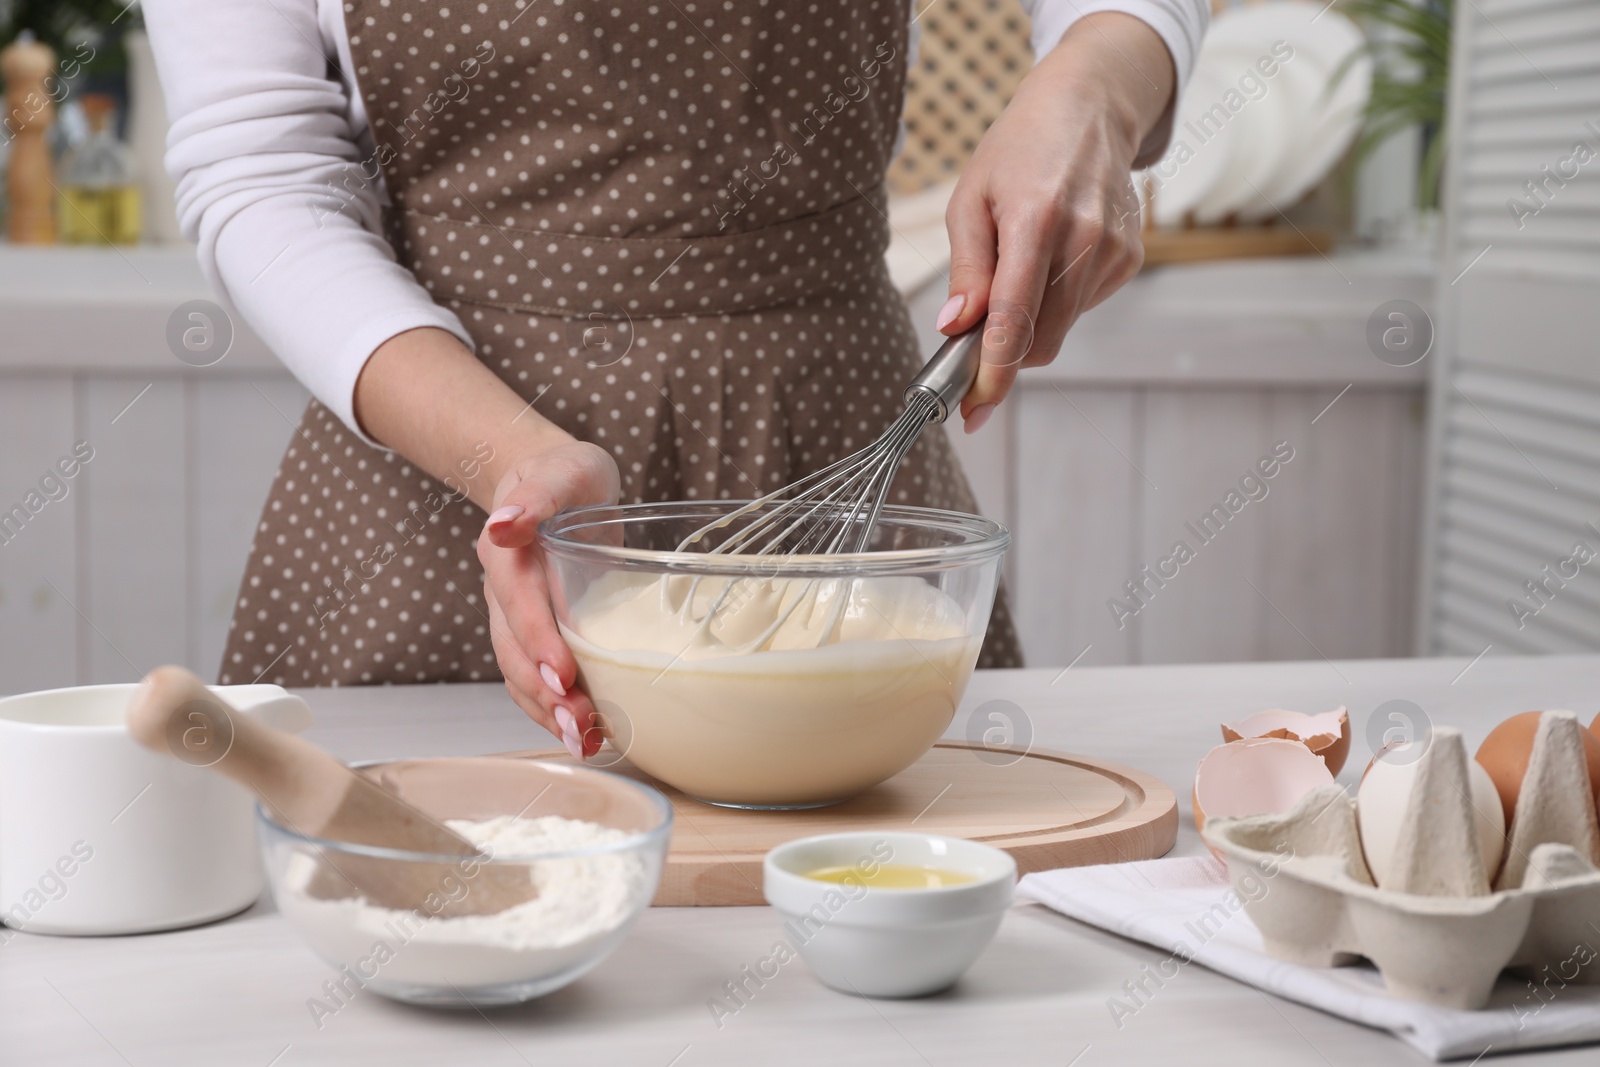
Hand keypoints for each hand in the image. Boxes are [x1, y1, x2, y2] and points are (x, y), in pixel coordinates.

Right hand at [478, 438, 619, 759]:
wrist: (557, 482)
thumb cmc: (567, 476)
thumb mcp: (560, 472)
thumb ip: (535, 499)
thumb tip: (504, 526)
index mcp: (506, 554)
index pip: (518, 603)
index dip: (537, 641)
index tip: (562, 675)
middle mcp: (503, 592)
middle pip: (514, 651)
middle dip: (544, 693)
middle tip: (580, 726)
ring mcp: (513, 617)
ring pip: (519, 673)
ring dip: (548, 712)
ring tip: (584, 741)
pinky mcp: (532, 633)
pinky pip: (531, 678)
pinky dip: (552, 708)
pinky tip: (583, 734)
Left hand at [937, 13, 1175, 432]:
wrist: (1089, 111)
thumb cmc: (1018, 153)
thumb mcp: (972, 199)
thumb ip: (967, 270)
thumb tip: (954, 329)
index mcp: (1036, 219)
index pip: (1013, 318)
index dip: (992, 373)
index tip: (972, 411)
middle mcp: (1084, 238)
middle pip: (1040, 340)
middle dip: (1003, 360)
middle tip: (970, 354)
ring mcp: (1113, 251)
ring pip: (1059, 331)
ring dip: (1028, 328)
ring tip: (1014, 277)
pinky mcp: (1129, 260)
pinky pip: (1079, 309)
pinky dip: (1055, 303)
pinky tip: (1051, 260)